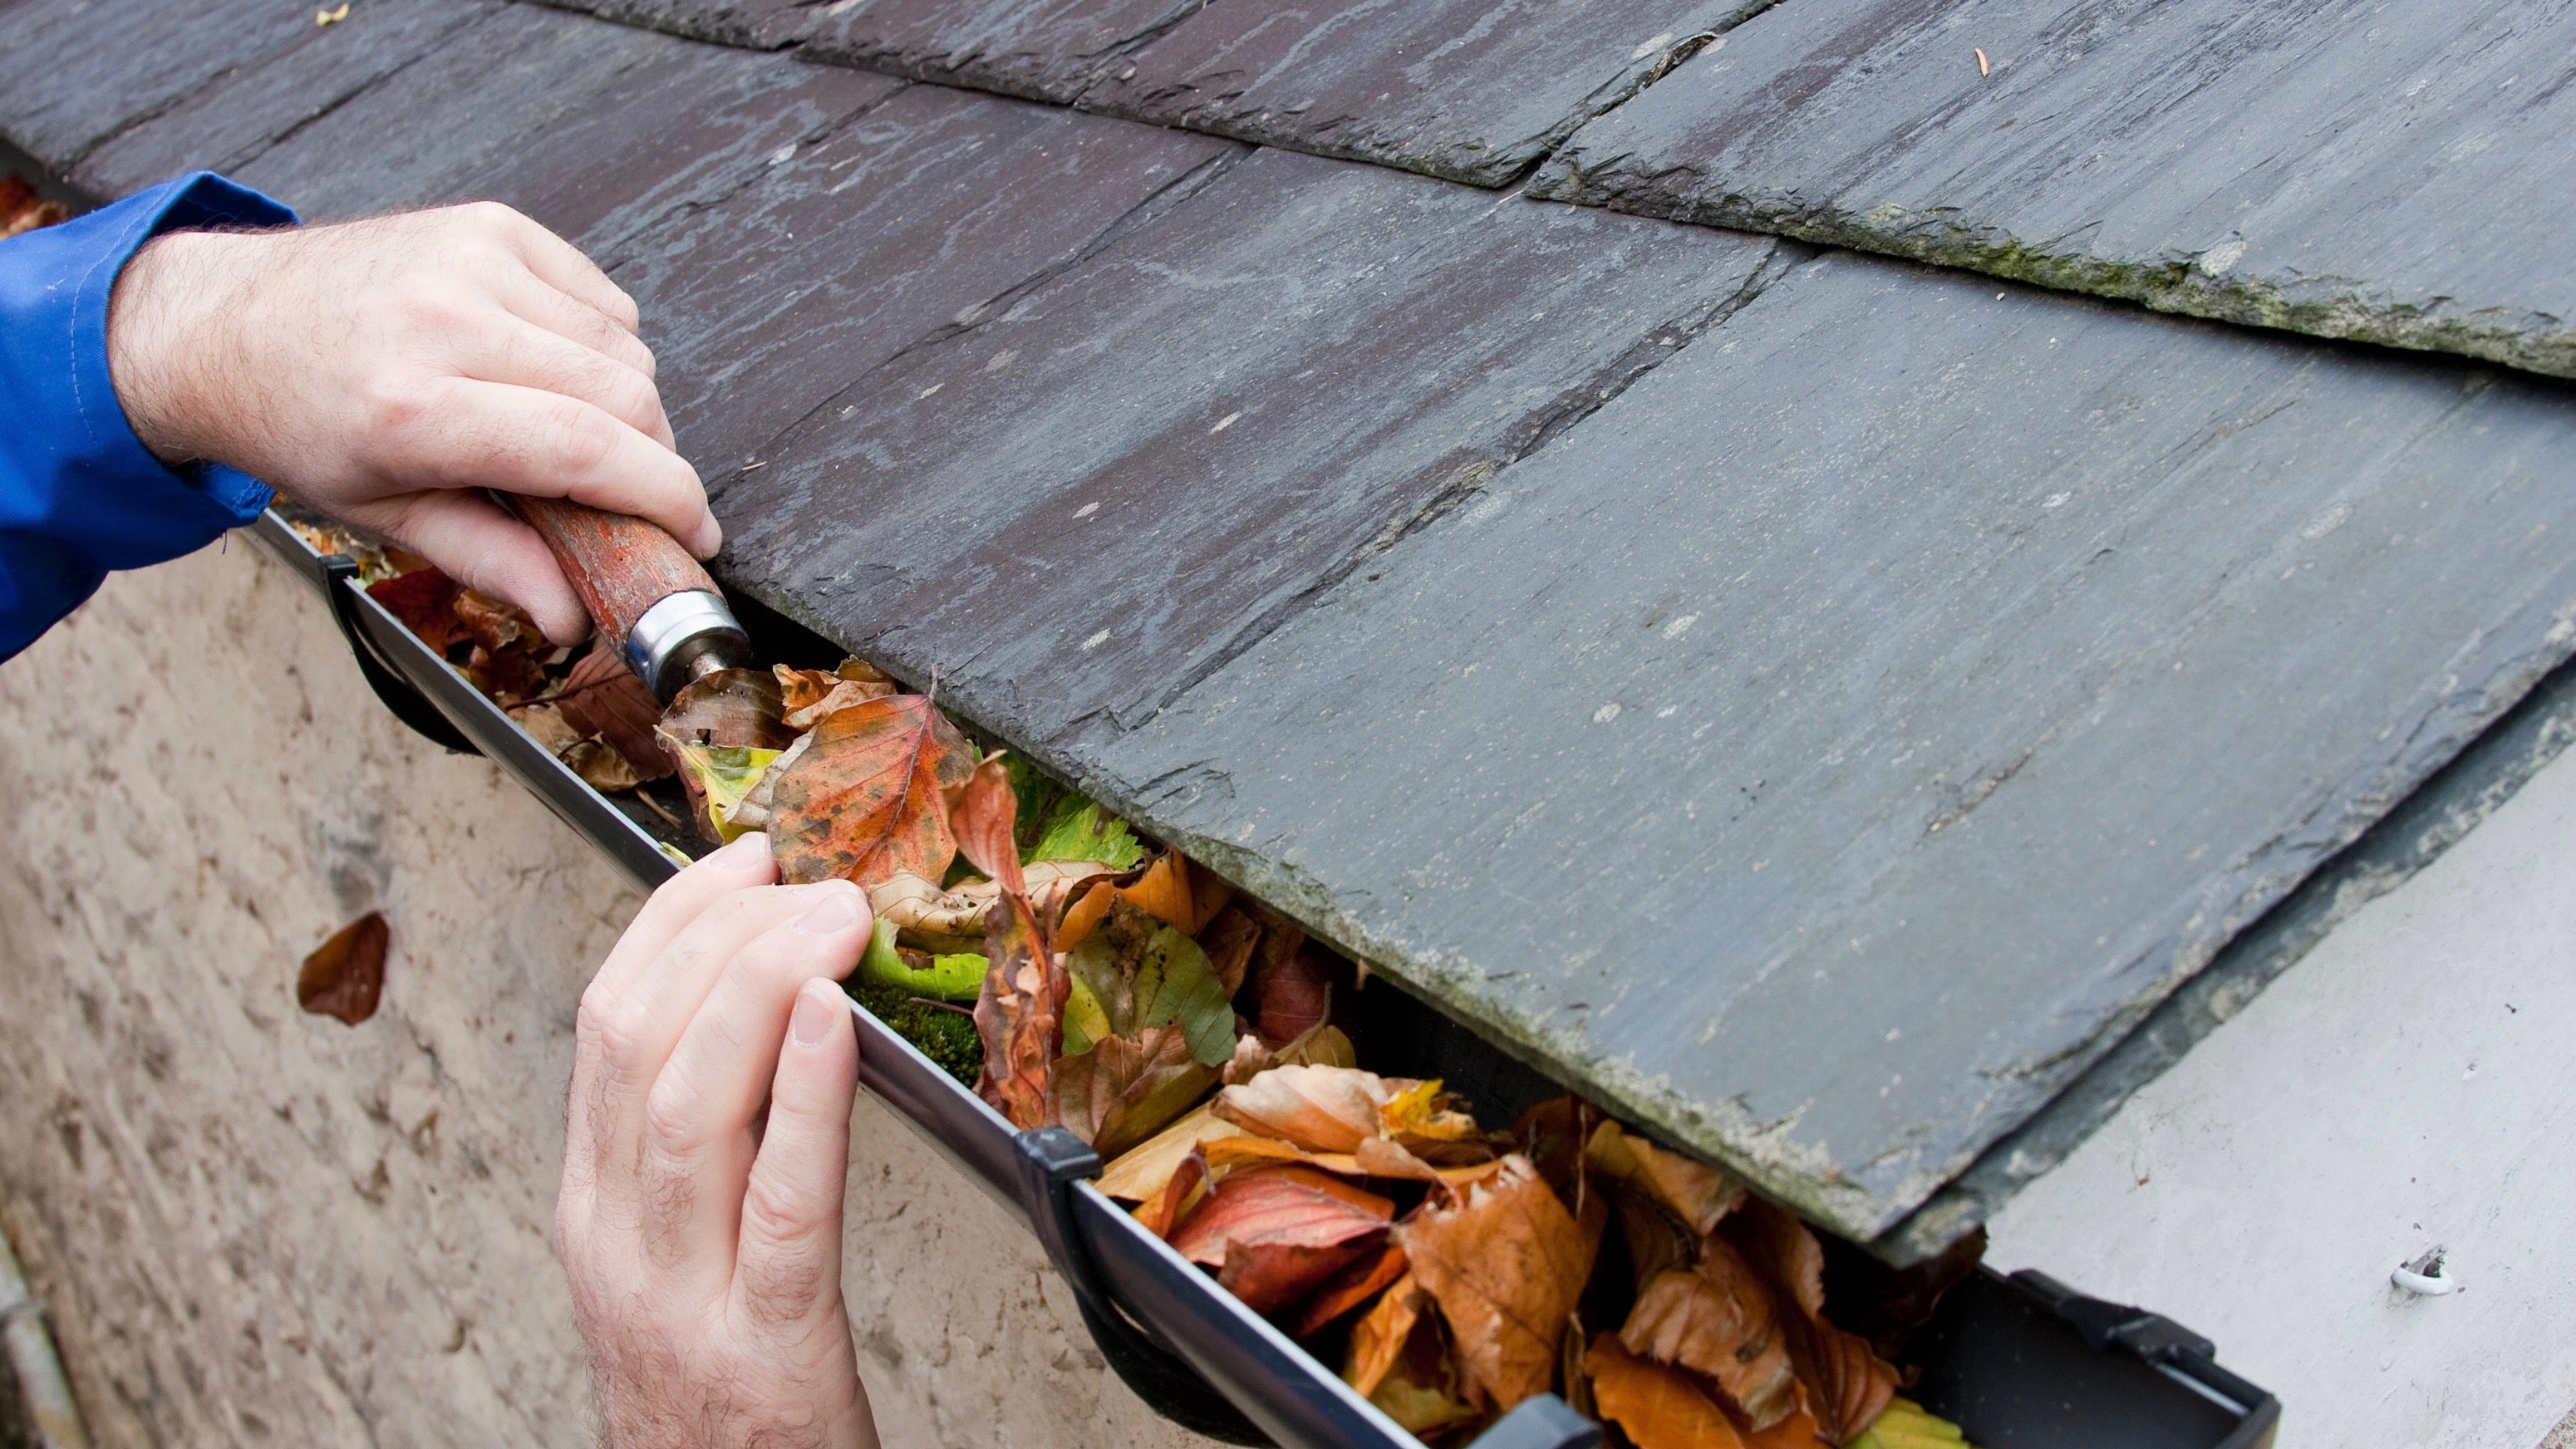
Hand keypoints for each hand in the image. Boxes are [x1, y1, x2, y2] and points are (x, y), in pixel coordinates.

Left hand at [105, 201, 716, 643]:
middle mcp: (444, 319)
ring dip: (626, 404)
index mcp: (410, 407)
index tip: (696, 535)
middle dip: (652, 460)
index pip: (586, 448)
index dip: (665, 497)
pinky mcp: (491, 225)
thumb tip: (573, 619)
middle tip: (630, 497)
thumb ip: (490, 562)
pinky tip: (550, 370)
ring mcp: (470, 260)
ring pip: (626, 348)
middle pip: (625, 397)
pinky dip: (602, 345)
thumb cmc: (303, 424)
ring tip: (570, 430)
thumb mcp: (383, 515)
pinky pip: (602, 298)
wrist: (225, 323)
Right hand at [557, 832, 880, 1448]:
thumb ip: (707, 1152)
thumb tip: (778, 1015)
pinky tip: (836, 1024)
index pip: (607, 1026)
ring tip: (829, 917)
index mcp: (597, 1210)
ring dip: (763, 986)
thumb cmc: (718, 1396)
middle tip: (803, 876)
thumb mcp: (679, 1259)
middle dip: (718, 933)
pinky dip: (808, 1097)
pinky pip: (782, 1201)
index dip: (672, 923)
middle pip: (636, 1044)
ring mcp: (683, 1296)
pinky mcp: (767, 1348)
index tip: (741, 862)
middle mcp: (618, 1242)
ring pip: (689, 1104)